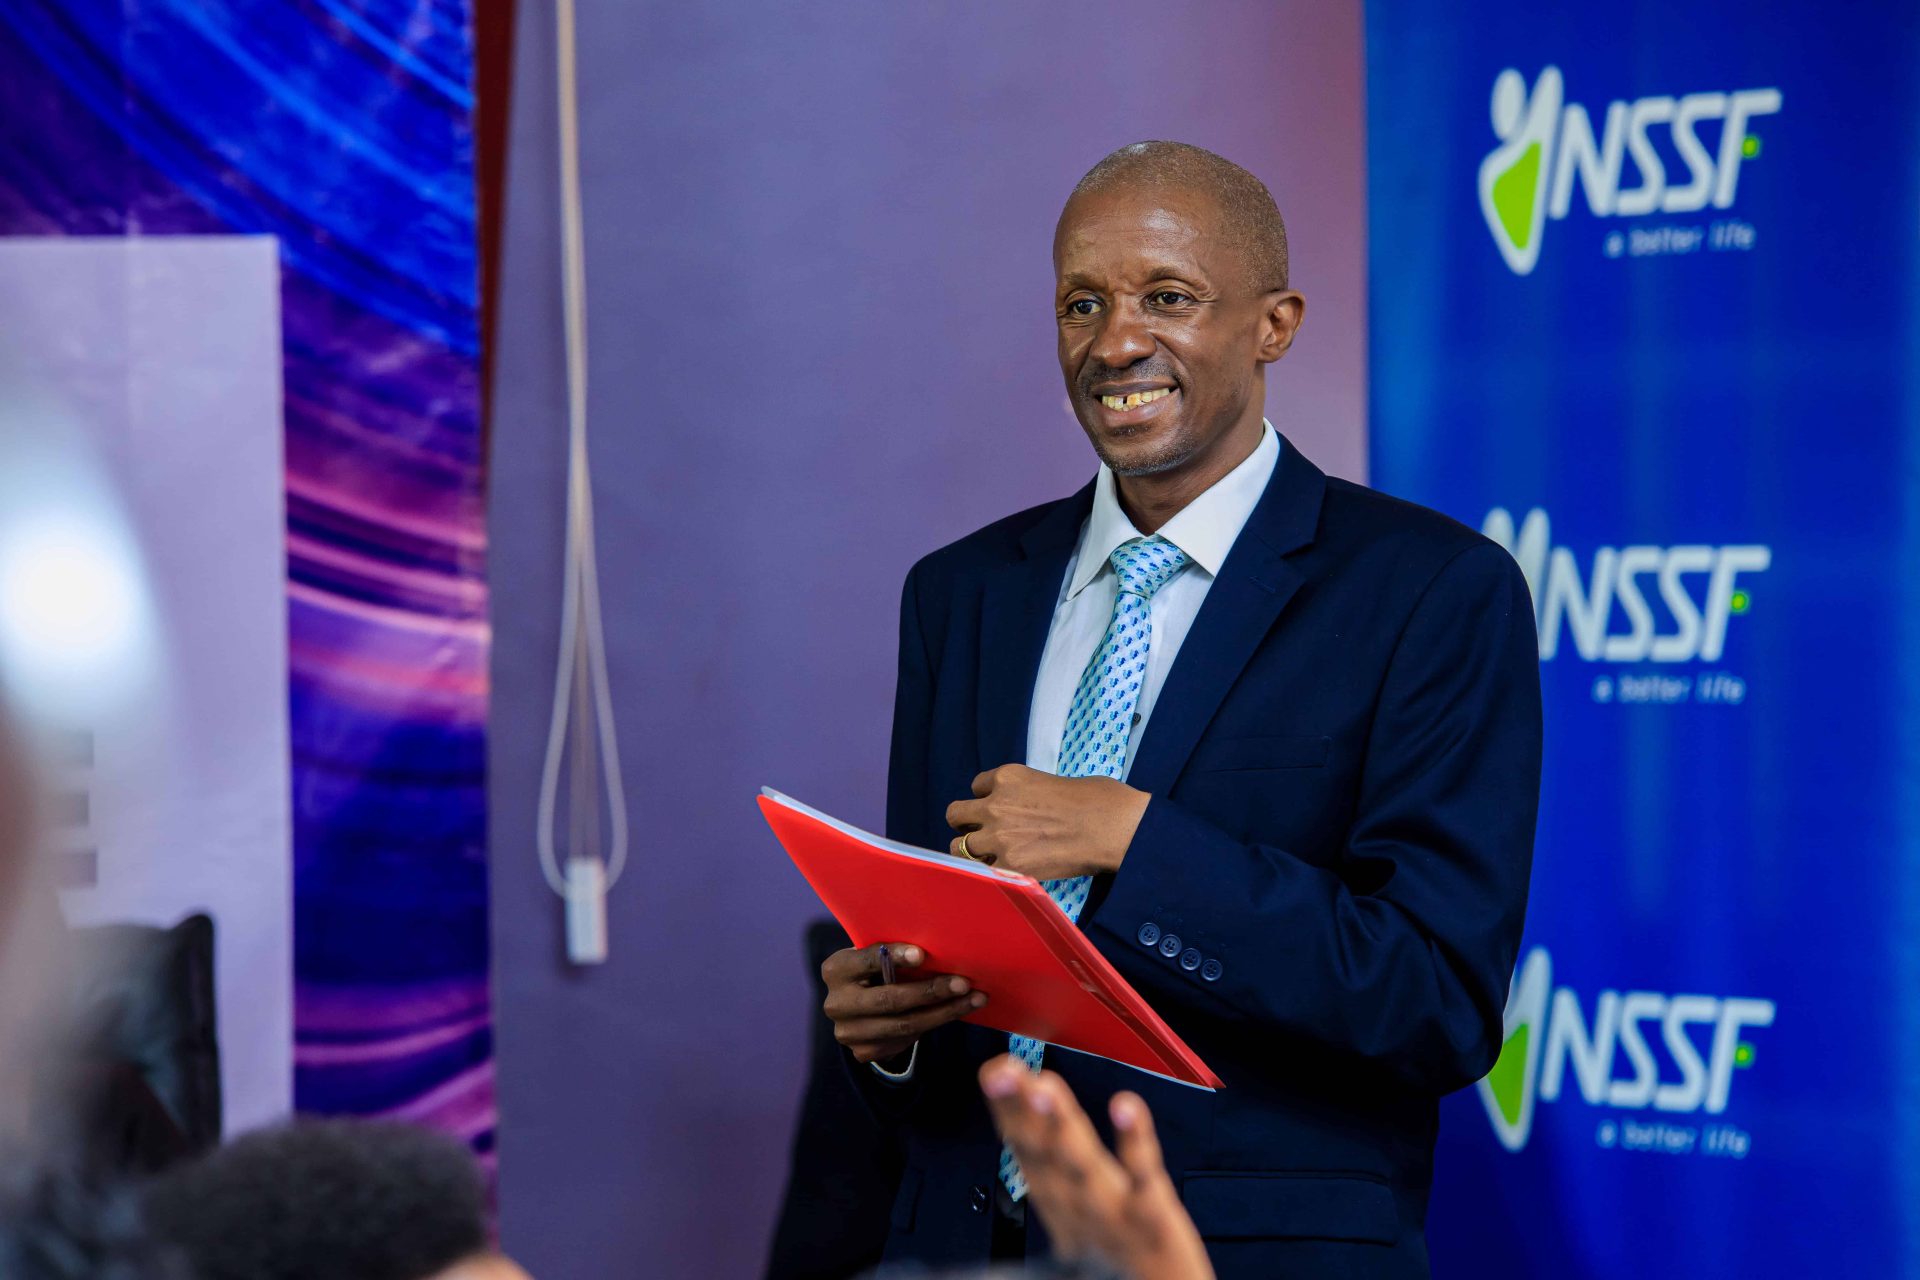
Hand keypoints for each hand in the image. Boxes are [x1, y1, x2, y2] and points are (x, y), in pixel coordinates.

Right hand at [820, 942, 986, 1064]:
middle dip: (931, 991)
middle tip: (964, 983)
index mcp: (836, 970)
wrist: (858, 1007)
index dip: (895, 957)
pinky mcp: (863, 1052)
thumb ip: (893, 952)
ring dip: (944, 1012)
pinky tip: (956, 1013)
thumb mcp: (876, 956)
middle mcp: (836, 1004)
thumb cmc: (876, 969)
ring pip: (904, 1025)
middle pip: (890, 1000)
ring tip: (974, 999)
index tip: (923, 954)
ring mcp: (848, 1033)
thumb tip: (940, 943)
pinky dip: (934, 1025)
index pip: (867, 961)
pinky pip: (906, 1040)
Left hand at [945, 764, 1148, 879]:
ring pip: (959, 847)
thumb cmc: (1096, 799)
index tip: (998, 809)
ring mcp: (998, 836)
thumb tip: (1028, 809)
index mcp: (1008, 776)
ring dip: (972, 851)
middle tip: (984, 834)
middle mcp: (995, 803)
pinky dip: (988, 873)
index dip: (986, 799)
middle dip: (967, 824)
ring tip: (990, 858)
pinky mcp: (1009, 865)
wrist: (1112, 826)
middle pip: (955, 814)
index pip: (976, 786)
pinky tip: (1004, 873)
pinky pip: (980, 871)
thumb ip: (1028, 793)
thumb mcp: (1052, 782)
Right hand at [979, 1055, 1213, 1279]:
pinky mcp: (1153, 1221)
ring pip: (1080, 1165)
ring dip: (1060, 1127)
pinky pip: (1143, 1177)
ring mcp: (1112, 1215)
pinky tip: (1126, 1107)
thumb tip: (1033, 1125)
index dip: (1007, 1110)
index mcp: (1058, 1206)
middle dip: (1020, 1110)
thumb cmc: (1120, 1267)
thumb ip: (1056, 1177)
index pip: (1024, 1151)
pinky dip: (1134, 1141)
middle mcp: (1076, 1209)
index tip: (996, 1069)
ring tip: (1046, 1088)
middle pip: (1042, 1154)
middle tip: (1004, 1071)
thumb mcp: (1075, 1223)